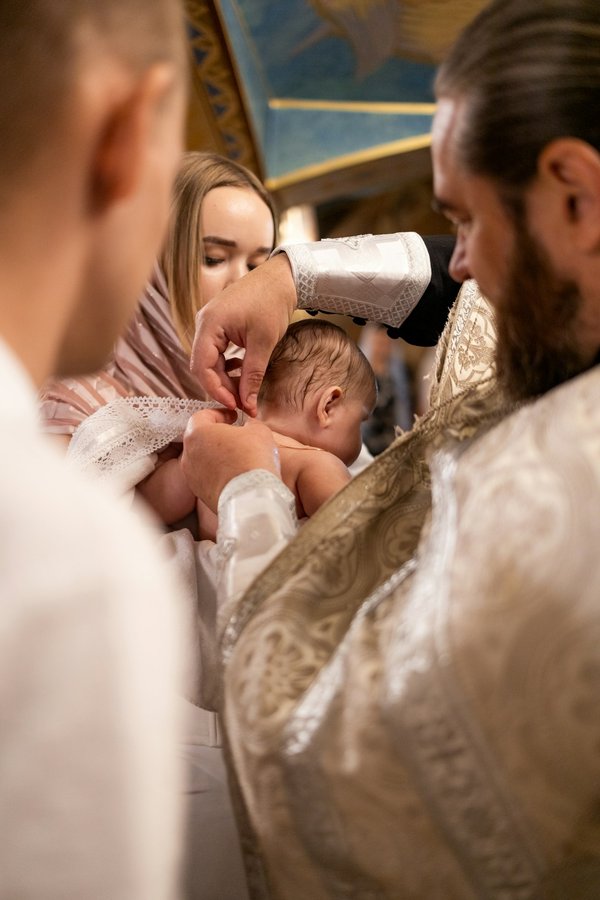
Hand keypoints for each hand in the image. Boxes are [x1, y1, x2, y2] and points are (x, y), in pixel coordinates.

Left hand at [181, 408, 280, 512]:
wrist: (250, 497)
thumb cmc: (253, 459)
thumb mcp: (258, 431)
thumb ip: (250, 424)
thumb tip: (248, 427)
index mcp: (198, 433)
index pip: (203, 416)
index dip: (220, 414)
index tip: (233, 417)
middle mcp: (188, 453)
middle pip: (200, 437)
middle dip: (216, 434)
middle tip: (234, 435)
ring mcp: (191, 475)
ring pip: (201, 458)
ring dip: (215, 454)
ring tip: (236, 456)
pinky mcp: (198, 491)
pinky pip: (206, 476)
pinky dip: (217, 472)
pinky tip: (234, 474)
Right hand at [189, 253, 296, 415]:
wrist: (280, 279)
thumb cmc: (272, 303)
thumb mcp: (264, 342)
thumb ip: (252, 374)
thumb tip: (247, 404)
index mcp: (209, 324)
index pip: (201, 367)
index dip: (216, 390)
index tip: (235, 405)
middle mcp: (203, 323)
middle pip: (202, 366)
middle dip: (221, 387)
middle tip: (243, 403)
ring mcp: (209, 324)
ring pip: (210, 361)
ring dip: (225, 379)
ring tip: (245, 391)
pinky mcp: (219, 326)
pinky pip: (216, 352)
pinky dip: (228, 366)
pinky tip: (243, 373)